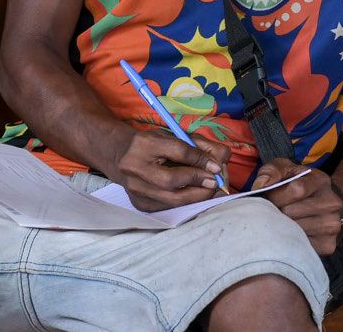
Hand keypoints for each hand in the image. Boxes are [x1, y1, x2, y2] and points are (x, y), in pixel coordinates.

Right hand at [113, 129, 229, 210]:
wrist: (121, 155)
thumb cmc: (154, 144)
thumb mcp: (174, 135)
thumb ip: (200, 145)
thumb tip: (221, 161)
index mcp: (144, 142)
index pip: (178, 152)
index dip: (201, 160)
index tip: (216, 166)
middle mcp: (134, 166)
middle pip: (172, 181)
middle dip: (198, 182)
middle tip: (214, 182)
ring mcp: (134, 188)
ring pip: (171, 199)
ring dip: (196, 196)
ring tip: (208, 189)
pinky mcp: (138, 203)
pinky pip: (168, 207)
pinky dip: (185, 202)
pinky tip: (193, 195)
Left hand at [255, 159, 342, 255]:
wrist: (324, 203)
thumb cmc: (297, 184)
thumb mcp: (284, 169)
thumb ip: (271, 172)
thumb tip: (260, 186)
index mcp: (321, 181)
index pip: (296, 190)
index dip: (276, 195)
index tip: (270, 197)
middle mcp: (332, 203)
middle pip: (291, 212)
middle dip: (276, 212)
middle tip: (275, 210)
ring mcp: (332, 225)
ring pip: (293, 231)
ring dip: (281, 228)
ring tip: (283, 221)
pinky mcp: (328, 245)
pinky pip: (299, 246)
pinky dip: (289, 242)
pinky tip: (290, 233)